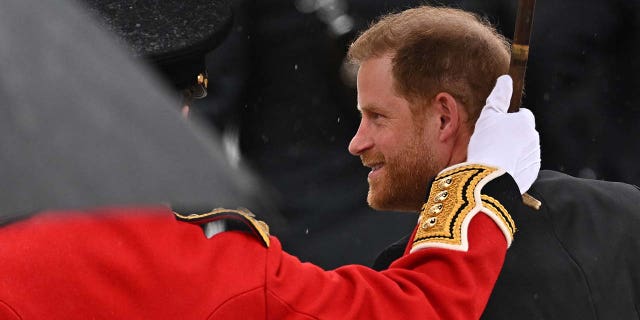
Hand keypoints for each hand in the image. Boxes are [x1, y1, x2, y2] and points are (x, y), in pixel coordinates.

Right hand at [467, 75, 539, 193]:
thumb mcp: (488, 116)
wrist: (489, 177)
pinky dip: (514, 166)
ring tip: (494, 158)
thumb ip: (498, 97)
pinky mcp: (531, 173)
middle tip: (493, 143)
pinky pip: (523, 165)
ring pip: (524, 149)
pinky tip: (499, 168)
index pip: (523, 114)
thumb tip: (506, 79)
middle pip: (524, 132)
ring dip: (513, 151)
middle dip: (512, 136)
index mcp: (526, 121)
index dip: (508, 120)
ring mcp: (534, 156)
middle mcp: (534, 137)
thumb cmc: (486, 143)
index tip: (496, 128)